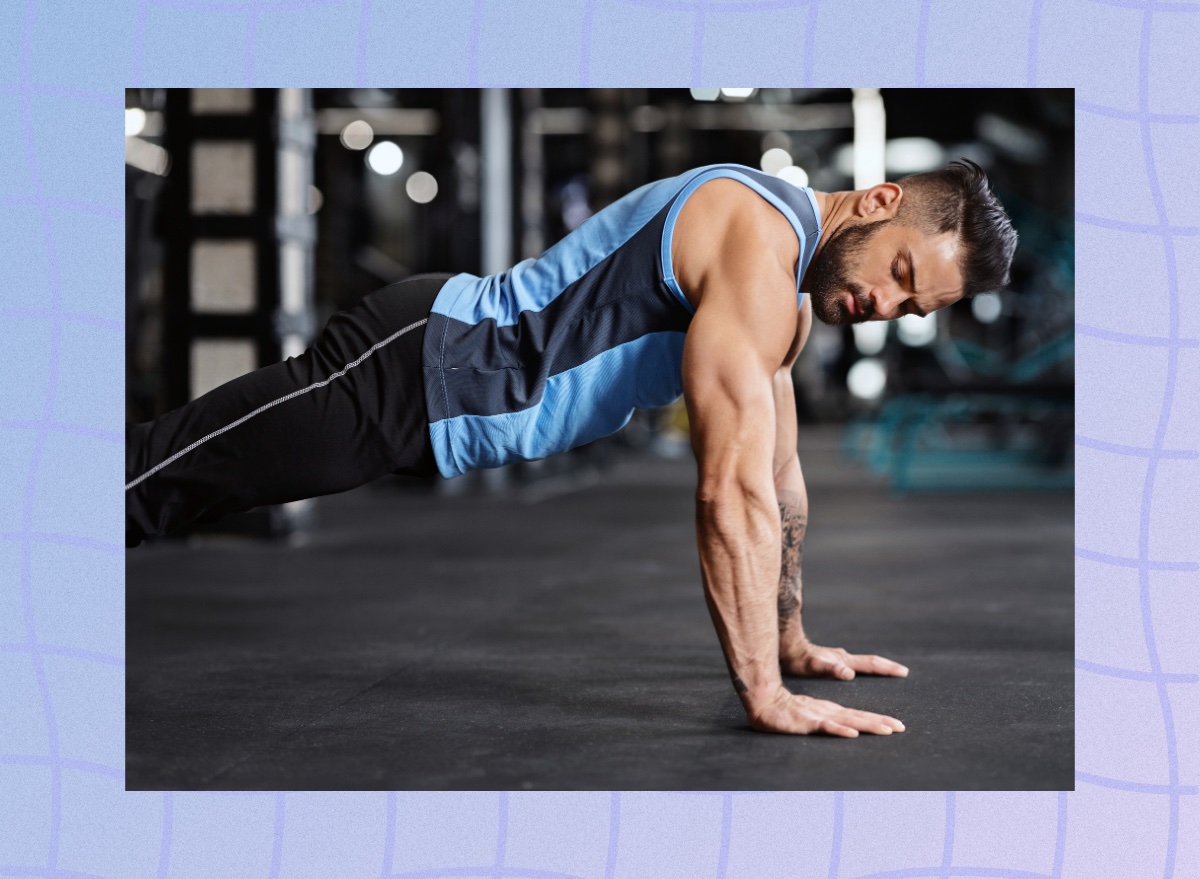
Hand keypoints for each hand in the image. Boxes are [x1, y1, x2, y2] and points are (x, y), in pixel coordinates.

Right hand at [746, 685, 904, 736]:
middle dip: (881, 722)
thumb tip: (846, 730)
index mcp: (831, 711)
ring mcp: (818, 716)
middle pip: (859, 717)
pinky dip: (840, 729)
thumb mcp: (812, 717)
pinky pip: (825, 726)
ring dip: (867, 725)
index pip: (859, 716)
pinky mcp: (806, 722)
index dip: (878, 720)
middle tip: (901, 727)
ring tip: (886, 730)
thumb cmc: (786, 712)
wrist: (764, 702)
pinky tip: (852, 733)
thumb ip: (827, 723)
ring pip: (848, 720)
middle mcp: (829, 712)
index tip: (896, 726)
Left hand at [782, 642, 908, 680]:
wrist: (784, 647)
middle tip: (903, 671)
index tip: (904, 672)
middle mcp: (843, 658)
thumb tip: (849, 674)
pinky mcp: (829, 661)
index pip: (871, 663)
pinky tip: (854, 673)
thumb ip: (831, 669)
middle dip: (887, 667)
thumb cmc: (798, 660)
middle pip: (870, 662)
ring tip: (886, 672)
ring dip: (875, 667)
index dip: (887, 668)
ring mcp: (836, 659)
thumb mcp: (814, 666)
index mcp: (844, 661)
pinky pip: (849, 665)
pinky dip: (858, 669)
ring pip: (861, 662)